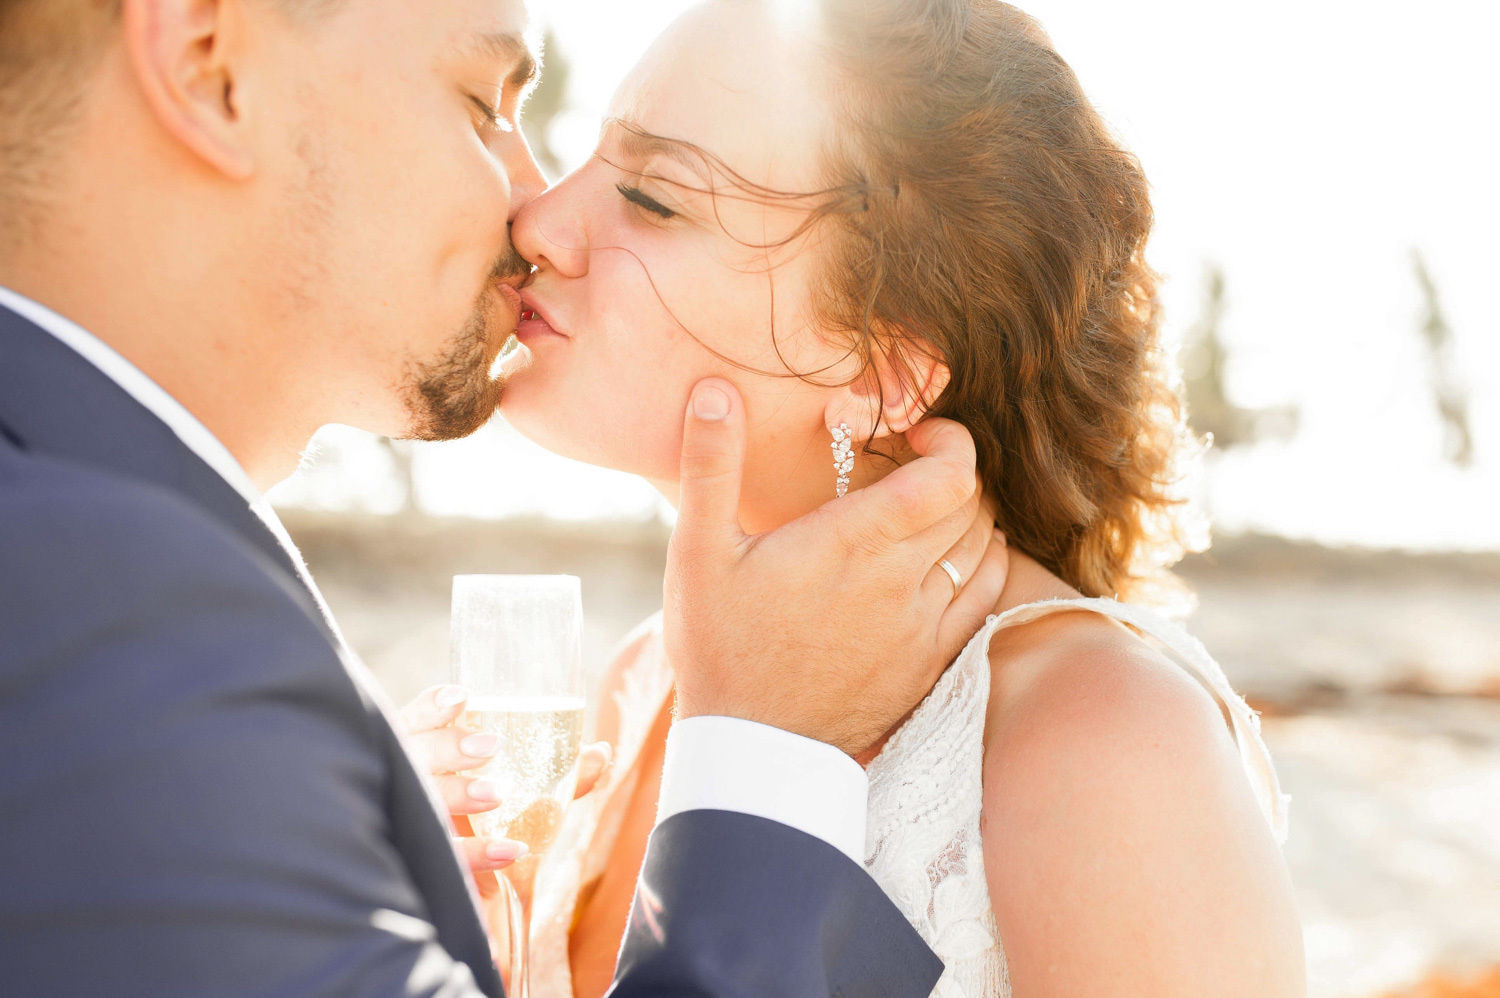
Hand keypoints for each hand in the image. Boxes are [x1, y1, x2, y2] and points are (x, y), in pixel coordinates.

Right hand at [398, 685, 610, 886]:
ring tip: (497, 793)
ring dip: (459, 793)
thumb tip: (602, 752)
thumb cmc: (499, 832)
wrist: (489, 905)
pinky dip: (477, 853)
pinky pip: (444, 858)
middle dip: (447, 746)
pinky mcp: (425, 870)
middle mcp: (408, 788)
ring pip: (421, 803)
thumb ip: (561, 774)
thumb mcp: (528, 796)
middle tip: (491, 745)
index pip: (411, 724)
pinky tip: (510, 849)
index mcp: (423, 760)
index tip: (462, 696)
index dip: (430, 708)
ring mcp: (411, 828)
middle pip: (412, 756)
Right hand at [665, 379, 1008, 756]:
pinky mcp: (931, 662)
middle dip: (952, 471)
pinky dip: (986, 564)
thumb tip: (715, 389)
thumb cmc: (719, 646)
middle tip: (912, 464)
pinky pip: (989, 598)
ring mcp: (923, 625)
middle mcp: (902, 580)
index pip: (949, 475)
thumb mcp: (697, 552)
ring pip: (985, 548)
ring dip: (969, 515)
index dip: (951, 441)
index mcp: (853, 542)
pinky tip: (956, 558)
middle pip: (972, 504)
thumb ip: (710, 465)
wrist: (750, 748)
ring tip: (929, 508)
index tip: (917, 432)